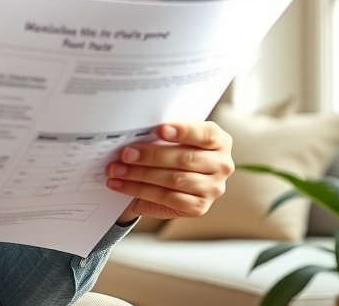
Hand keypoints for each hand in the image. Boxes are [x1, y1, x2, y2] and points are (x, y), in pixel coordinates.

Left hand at [106, 121, 232, 224]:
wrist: (172, 182)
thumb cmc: (172, 152)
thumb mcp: (173, 138)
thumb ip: (164, 134)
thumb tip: (137, 130)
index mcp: (219, 141)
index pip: (206, 135)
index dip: (184, 131)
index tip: (160, 130)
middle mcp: (221, 165)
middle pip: (185, 159)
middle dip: (151, 155)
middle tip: (126, 153)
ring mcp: (213, 189)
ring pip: (174, 180)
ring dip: (140, 174)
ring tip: (117, 170)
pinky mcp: (198, 207)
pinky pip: (166, 198)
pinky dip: (139, 190)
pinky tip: (122, 185)